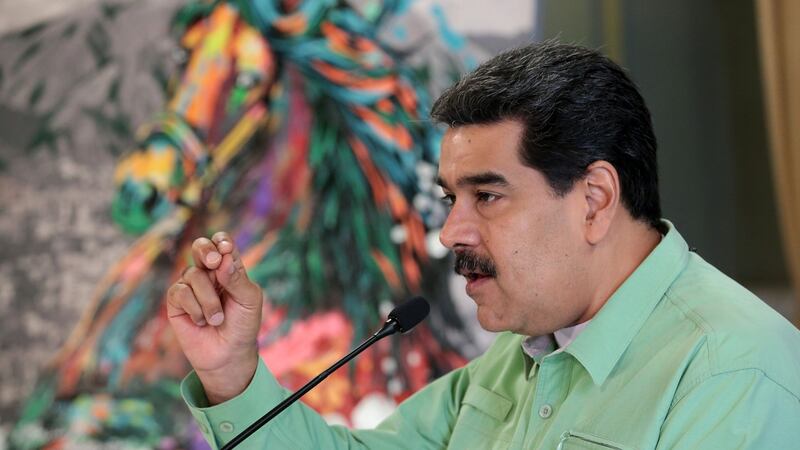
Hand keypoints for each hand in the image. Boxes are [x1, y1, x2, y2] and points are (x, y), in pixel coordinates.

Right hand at [167, 232, 262, 404]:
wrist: (229, 354)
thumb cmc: (243, 325)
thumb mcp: (249, 301)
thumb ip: (237, 279)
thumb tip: (222, 259)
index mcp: (229, 268)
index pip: (222, 243)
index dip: (221, 241)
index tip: (226, 249)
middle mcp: (209, 273)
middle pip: (200, 247)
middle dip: (205, 251)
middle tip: (213, 264)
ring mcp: (191, 286)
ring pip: (193, 274)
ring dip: (208, 299)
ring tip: (217, 319)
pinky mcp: (176, 302)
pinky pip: (180, 292)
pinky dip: (194, 308)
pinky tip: (201, 321)